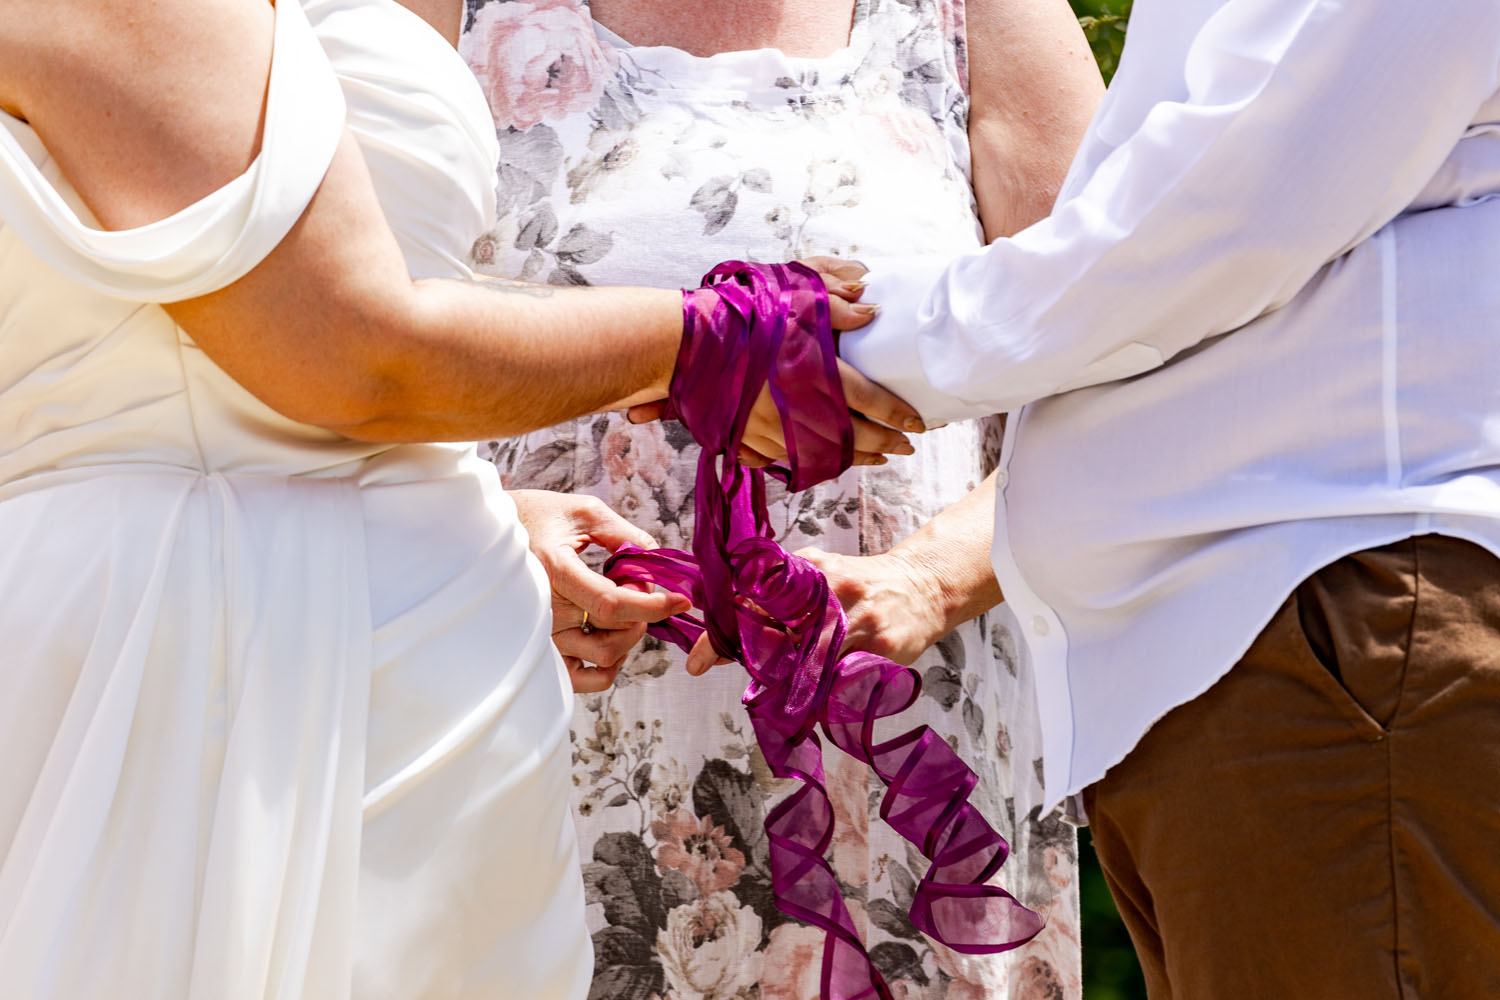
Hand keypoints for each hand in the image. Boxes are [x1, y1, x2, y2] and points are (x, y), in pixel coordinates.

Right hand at [510, 489, 691, 692]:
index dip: (654, 605)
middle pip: (615, 629)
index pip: (612, 603)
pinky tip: (612, 639)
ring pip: (605, 656)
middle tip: (639, 586)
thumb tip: (657, 560)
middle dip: (643, 610)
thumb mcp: (584, 512)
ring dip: (630, 636)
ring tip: (627, 609)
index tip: (682, 598)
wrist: (488, 536)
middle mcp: (544, 610)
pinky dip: (609, 666)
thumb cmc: (537, 518)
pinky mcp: (542, 653)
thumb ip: (624, 535)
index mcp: (554, 571)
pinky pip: (584, 679)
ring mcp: (541, 637)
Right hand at [627, 257, 925, 466]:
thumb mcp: (792, 297)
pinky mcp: (746, 441)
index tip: (919, 424)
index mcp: (817, 374)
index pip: (872, 402)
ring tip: (873, 457)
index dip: (900, 415)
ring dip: (852, 458)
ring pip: (823, 455)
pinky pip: (786, 459)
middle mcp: (799, 410)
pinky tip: (821, 459)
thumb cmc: (740, 317)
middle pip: (854, 437)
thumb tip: (872, 309)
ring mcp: (772, 431)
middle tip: (905, 448)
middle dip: (884, 443)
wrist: (685, 346)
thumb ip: (835, 303)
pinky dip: (810, 461)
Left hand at [681, 545, 948, 674]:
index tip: (698, 659)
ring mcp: (860, 620)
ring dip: (782, 682)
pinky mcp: (884, 646)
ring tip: (765, 694)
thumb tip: (722, 611)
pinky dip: (822, 695)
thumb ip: (779, 590)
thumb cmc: (860, 582)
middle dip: (742, 657)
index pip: (759, 600)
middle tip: (705, 669)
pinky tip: (807, 704)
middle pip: (779, 633)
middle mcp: (833, 592)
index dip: (726, 631)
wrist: (923, 585)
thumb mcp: (820, 573)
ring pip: (810, 661)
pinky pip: (844, 680)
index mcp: (812, 571)